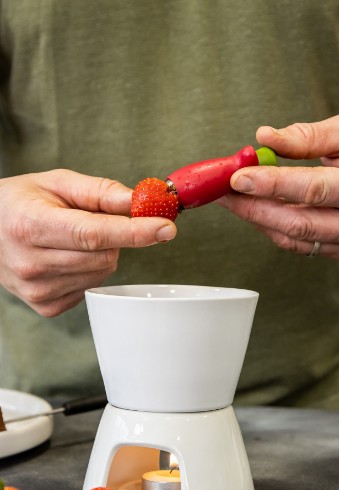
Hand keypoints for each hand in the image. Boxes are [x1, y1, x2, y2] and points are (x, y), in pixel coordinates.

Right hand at [0, 169, 175, 315]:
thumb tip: (139, 202)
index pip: (94, 234)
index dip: (134, 231)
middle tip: (93, 221)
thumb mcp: (56, 183)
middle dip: (114, 237)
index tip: (166, 228)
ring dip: (101, 254)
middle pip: (105, 256)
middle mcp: (32, 263)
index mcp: (32, 226)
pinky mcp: (45, 306)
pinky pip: (90, 288)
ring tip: (72, 239)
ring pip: (102, 273)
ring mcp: (37, 290)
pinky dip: (88, 271)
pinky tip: (66, 258)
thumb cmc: (21, 202)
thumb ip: (100, 191)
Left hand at [218, 114, 338, 260]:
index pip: (313, 189)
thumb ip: (309, 137)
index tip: (239, 177)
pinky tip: (260, 212)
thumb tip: (265, 137)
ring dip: (258, 220)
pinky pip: (303, 246)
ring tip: (234, 199)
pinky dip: (276, 229)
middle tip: (223, 191)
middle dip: (252, 207)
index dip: (271, 185)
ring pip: (295, 238)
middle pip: (297, 222)